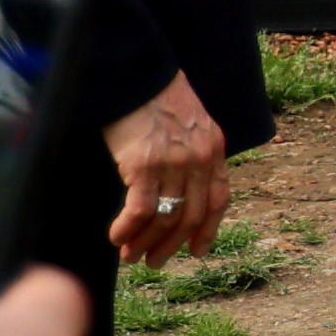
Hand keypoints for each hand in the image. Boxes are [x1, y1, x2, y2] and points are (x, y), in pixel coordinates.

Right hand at [105, 76, 227, 267]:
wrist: (136, 73)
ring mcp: (173, 164)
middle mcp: (199, 160)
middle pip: (191, 215)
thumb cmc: (155, 98)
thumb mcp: (189, 125)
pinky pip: (140, 209)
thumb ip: (192, 154)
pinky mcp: (144, 165)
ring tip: (130, 256)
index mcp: (214, 150)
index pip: (218, 199)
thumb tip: (179, 188)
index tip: (197, 251)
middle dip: (172, 244)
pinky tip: (117, 237)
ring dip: (146, 242)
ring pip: (165, 217)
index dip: (207, 229)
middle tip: (154, 261)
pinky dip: (128, 228)